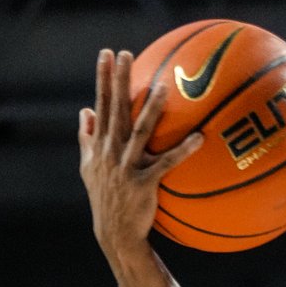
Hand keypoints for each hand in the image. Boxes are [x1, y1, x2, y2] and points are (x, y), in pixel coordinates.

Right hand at [78, 49, 201, 264]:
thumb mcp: (88, 167)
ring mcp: (127, 167)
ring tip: (163, 86)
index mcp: (99, 145)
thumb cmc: (105, 198)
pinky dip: (183, 150)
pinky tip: (200, 137)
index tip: (106, 53)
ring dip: (151, 109)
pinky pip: (167, 164)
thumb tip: (85, 111)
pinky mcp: (144, 184)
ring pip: (139, 133)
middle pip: (115, 110)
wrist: (115, 233)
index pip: (100, 104)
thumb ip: (86, 138)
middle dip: (119, 81)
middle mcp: (110, 152)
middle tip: (126, 54)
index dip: (102, 78)